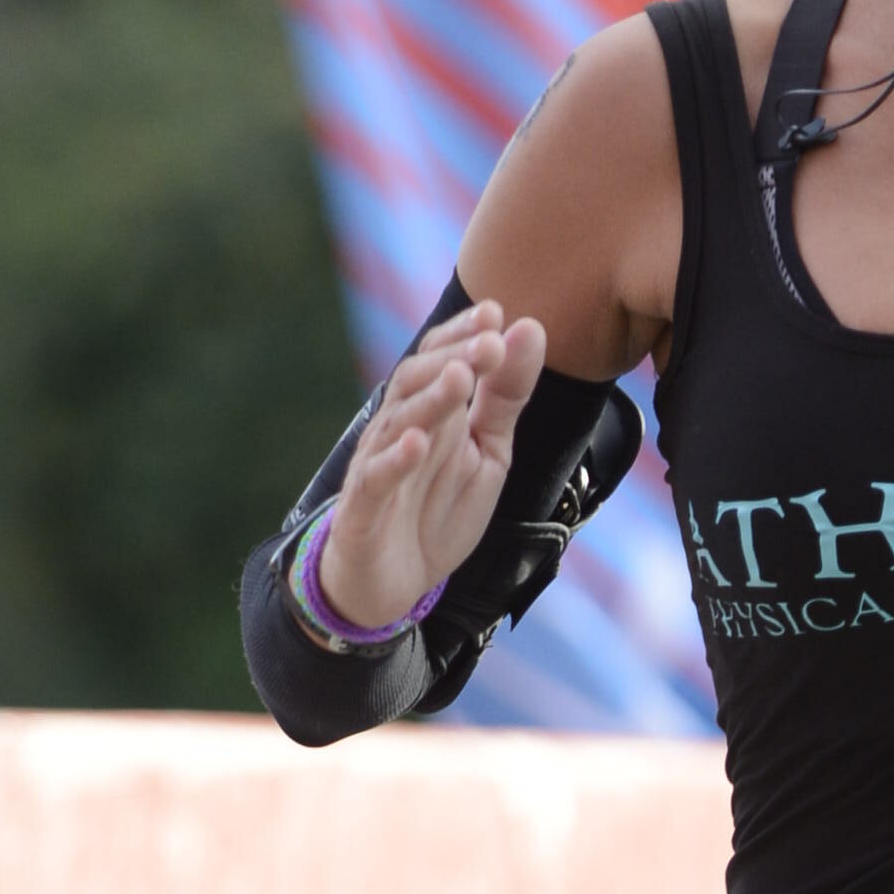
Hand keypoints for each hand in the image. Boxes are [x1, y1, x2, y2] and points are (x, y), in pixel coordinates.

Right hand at [314, 299, 546, 627]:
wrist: (391, 581)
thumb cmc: (436, 509)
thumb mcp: (487, 451)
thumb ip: (506, 397)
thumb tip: (531, 327)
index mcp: (430, 412)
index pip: (437, 357)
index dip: (462, 334)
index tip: (496, 312)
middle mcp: (398, 429)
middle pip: (415, 379)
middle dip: (453, 357)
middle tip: (490, 340)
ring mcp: (377, 466)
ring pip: (397, 422)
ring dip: (430, 398)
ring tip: (461, 377)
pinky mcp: (363, 509)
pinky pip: (375, 478)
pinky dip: (396, 460)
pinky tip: (418, 442)